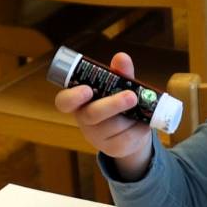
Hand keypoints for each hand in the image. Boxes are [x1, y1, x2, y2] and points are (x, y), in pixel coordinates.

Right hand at [53, 51, 153, 180]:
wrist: (131, 131)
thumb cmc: (118, 103)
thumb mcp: (119, 86)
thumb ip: (119, 73)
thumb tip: (121, 58)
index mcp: (80, 102)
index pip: (64, 102)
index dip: (72, 97)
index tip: (86, 89)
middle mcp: (84, 120)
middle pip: (92, 115)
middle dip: (112, 104)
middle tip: (131, 96)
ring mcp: (97, 137)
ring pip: (114, 126)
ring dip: (132, 115)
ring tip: (141, 107)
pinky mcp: (114, 148)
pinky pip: (128, 137)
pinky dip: (140, 127)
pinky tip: (142, 122)